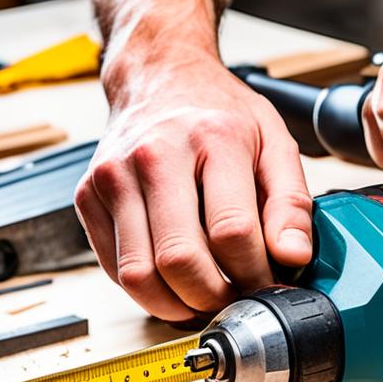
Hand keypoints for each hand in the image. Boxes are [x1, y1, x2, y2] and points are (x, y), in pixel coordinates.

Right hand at [75, 58, 311, 321]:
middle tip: (237, 299)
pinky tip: (174, 284)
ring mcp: (114, 176)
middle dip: (215, 298)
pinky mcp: (89, 195)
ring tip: (206, 300)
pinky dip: (147, 291)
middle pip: (180, 261)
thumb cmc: (221, 113)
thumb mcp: (276, 144)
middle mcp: (155, 155)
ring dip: (177, 306)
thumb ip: (291, 203)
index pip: (232, 232)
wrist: (160, 76)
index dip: (255, 274)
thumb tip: (293, 256)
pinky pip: (114, 269)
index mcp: (213, 139)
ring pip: (139, 275)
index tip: (270, 285)